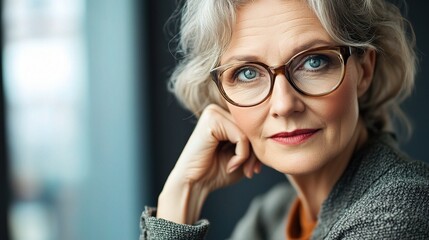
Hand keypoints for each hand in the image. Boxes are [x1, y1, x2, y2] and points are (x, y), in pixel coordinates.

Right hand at [156, 104, 261, 223]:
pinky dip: (241, 155)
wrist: (194, 184)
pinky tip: (230, 165)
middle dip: (255, 153)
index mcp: (223, 117)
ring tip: (237, 168)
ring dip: (248, 155)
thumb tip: (274, 134)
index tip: (254, 168)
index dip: (257, 148)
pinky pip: (241, 137)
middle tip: (250, 172)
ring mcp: (213, 113)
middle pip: (251, 128)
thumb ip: (255, 143)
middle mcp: (217, 110)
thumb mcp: (242, 156)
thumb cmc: (216, 172)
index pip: (251, 127)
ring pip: (248, 132)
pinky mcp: (212, 120)